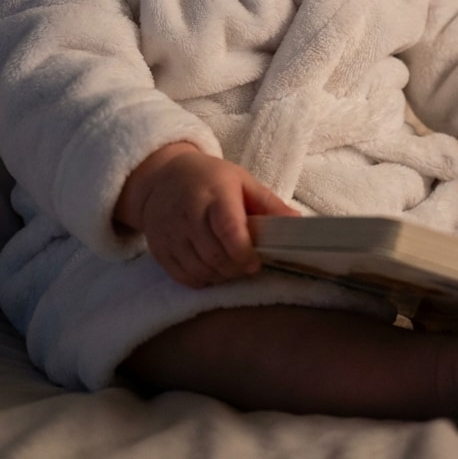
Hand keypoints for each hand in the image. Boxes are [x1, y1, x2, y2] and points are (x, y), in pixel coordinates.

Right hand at [115, 144, 298, 287]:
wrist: (162, 178)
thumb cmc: (209, 179)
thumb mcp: (241, 181)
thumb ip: (268, 203)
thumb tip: (297, 222)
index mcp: (213, 194)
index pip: (227, 229)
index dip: (244, 252)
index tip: (256, 262)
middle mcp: (188, 215)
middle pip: (215, 256)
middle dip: (236, 268)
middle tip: (249, 265)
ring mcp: (170, 234)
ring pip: (200, 270)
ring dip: (221, 276)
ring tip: (232, 265)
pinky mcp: (160, 249)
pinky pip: (184, 277)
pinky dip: (202, 280)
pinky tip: (213, 269)